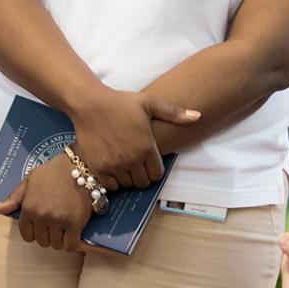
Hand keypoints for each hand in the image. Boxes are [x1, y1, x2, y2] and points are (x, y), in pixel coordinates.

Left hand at [0, 153, 93, 250]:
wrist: (80, 165)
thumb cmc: (53, 171)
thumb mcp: (29, 180)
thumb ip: (13, 198)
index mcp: (28, 208)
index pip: (26, 235)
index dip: (34, 232)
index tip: (42, 225)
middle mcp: (41, 217)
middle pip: (42, 242)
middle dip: (47, 235)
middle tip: (55, 225)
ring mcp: (58, 221)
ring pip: (55, 245)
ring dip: (60, 239)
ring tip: (64, 227)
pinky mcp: (75, 224)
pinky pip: (70, 245)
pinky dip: (71, 243)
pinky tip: (73, 233)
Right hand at [69, 89, 198, 189]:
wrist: (90, 104)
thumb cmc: (121, 102)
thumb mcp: (150, 103)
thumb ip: (174, 112)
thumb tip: (198, 116)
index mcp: (146, 147)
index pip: (157, 174)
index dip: (154, 169)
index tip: (148, 161)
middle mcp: (132, 160)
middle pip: (143, 182)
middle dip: (142, 174)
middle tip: (136, 163)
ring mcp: (114, 166)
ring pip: (127, 184)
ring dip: (127, 177)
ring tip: (124, 163)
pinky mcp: (99, 168)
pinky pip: (111, 185)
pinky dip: (113, 180)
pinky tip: (113, 166)